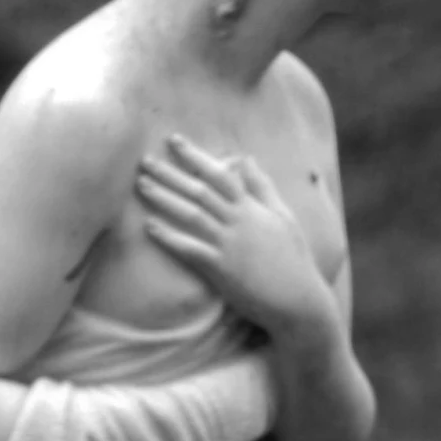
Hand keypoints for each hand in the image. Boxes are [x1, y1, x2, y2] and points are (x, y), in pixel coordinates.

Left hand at [136, 133, 328, 335]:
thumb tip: (248, 159)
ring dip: (164, 198)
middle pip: (199, 190)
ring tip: (141, 185)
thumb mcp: (283, 216)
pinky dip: (169, 237)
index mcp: (252, 207)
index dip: (195, 156)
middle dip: (170, 173)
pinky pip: (190, 249)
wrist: (298, 299)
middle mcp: (238, 221)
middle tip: (144, 160)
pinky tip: (149, 227)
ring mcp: (229, 244)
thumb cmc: (293, 259)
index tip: (173, 141)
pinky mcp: (222, 269)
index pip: (220, 173)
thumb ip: (263, 187)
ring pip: (191, 214)